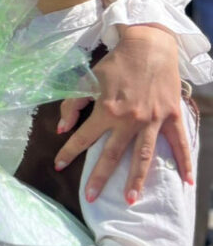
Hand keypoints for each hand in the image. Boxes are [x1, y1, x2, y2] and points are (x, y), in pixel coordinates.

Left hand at [55, 24, 190, 204]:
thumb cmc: (116, 64)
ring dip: (137, 179)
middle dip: (100, 177)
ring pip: (144, 156)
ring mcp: (154, 120)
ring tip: (130, 198)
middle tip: (91, 197)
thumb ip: (73, 104)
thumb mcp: (88, 80)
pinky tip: (187, 181)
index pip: (83, 137)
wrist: (149, 46)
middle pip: (113, 154)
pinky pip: (179, 143)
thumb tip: (63, 128)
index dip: (69, 152)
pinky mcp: (173, 116)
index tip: (58, 166)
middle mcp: (130, 119)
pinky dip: (185, 162)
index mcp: (107, 110)